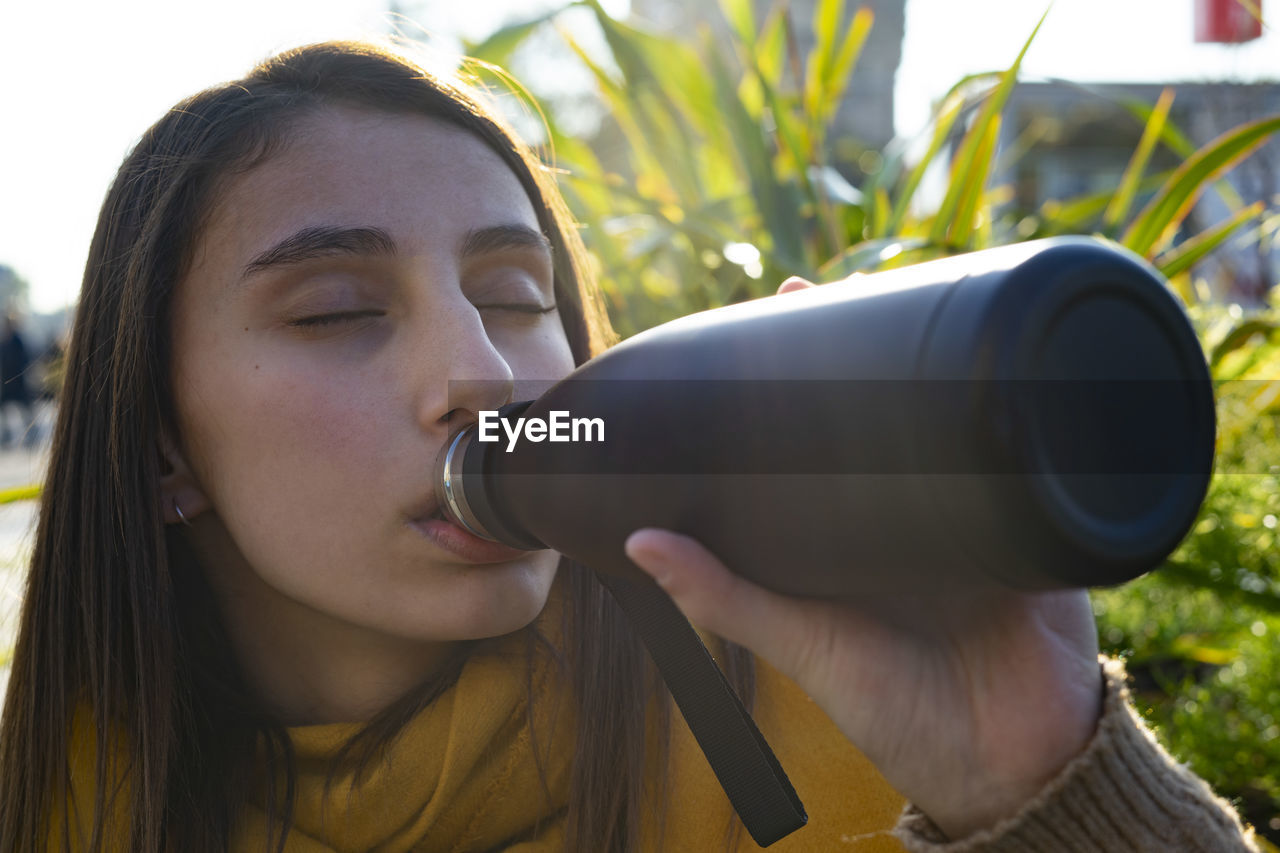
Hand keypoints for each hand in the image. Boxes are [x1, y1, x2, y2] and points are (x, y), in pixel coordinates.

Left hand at [622, 275, 1104, 840]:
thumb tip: (639, 543)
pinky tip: (993, 351)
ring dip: (925, 355)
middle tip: (813, 282)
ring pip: (944, 413)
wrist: (1006, 757)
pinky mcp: (1029, 514)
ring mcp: (966, 503)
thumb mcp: (803, 646)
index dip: (787, 376)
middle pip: (877, 409)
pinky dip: (1012, 403)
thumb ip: (727, 599)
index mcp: (845, 531)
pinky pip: (1024, 448)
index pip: (811, 435)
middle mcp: (901, 507)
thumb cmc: (894, 707)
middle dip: (853, 342)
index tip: (763, 311)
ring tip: (891, 288)